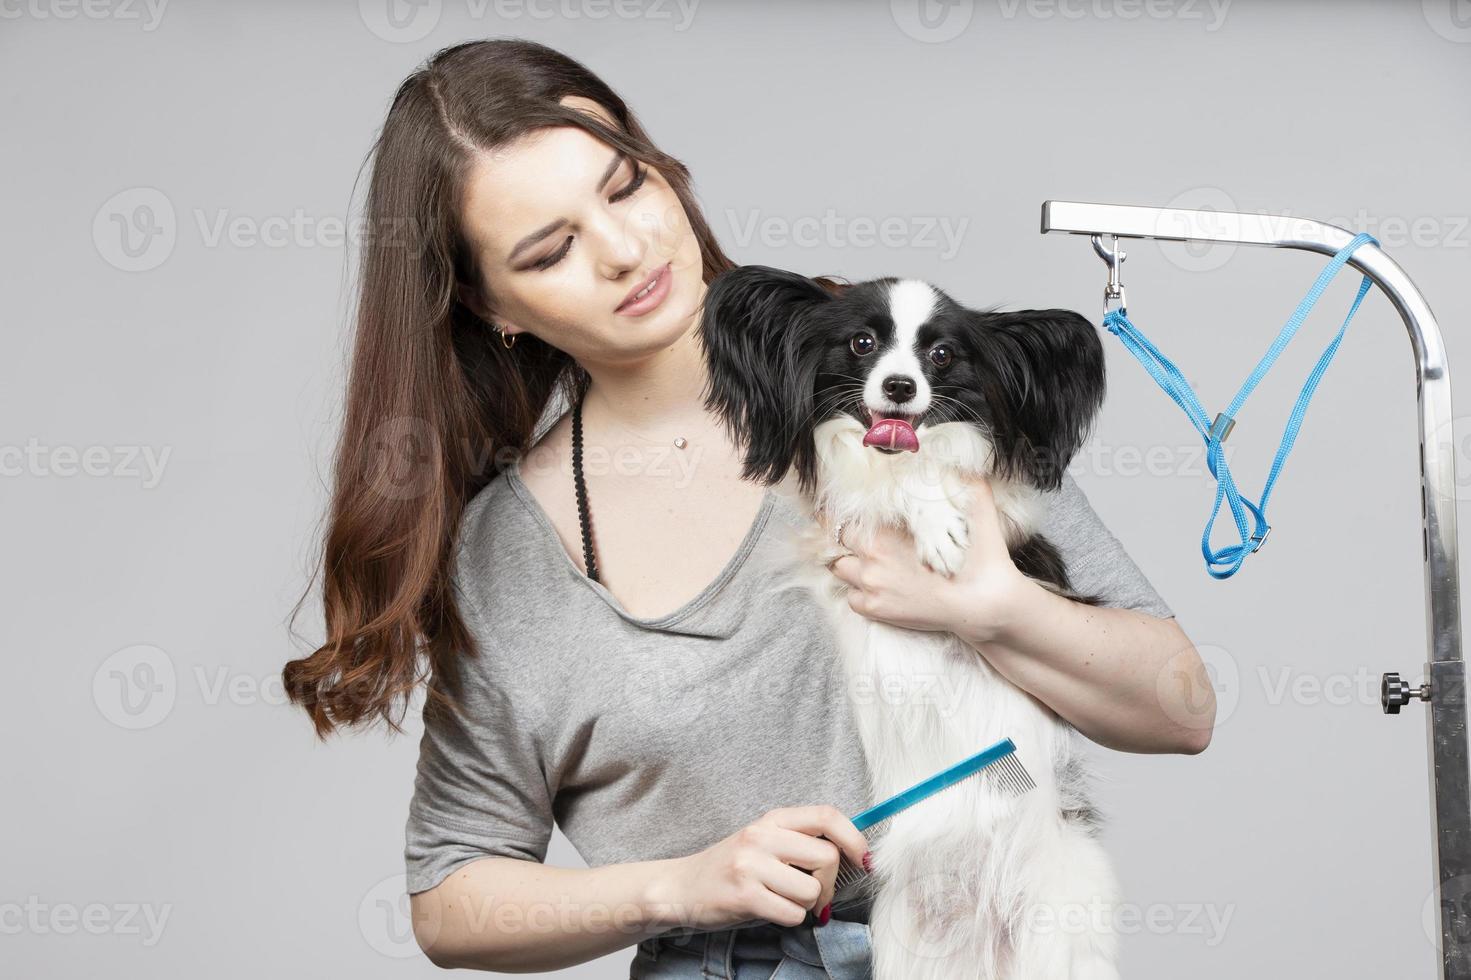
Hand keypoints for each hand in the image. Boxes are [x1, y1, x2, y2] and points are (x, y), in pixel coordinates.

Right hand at [661, 805, 868, 930]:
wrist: (681, 887)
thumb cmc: (732, 867)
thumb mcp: (764, 841)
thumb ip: (800, 841)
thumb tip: (855, 854)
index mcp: (772, 819)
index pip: (827, 816)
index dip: (855, 838)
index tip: (864, 860)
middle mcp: (762, 836)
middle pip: (827, 858)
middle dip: (831, 885)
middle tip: (818, 897)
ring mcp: (751, 865)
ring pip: (812, 890)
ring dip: (807, 905)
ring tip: (785, 901)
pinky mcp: (744, 895)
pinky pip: (792, 914)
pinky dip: (790, 919)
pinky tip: (771, 911)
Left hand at [818, 473, 1029, 640]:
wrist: (982, 606)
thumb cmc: (977, 561)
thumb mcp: (976, 513)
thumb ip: (969, 485)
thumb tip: (965, 466)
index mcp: (885, 533)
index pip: (841, 519)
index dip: (836, 516)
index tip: (834, 514)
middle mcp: (871, 559)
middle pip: (835, 544)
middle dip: (843, 540)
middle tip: (855, 538)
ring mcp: (871, 587)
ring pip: (840, 570)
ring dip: (850, 564)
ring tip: (868, 563)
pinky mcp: (876, 610)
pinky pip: (851, 599)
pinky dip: (859, 592)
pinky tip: (878, 587)